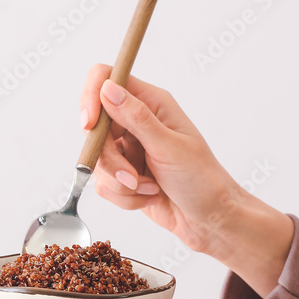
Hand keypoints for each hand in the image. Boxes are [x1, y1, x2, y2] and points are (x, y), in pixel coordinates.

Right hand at [80, 65, 293, 296]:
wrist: (209, 219)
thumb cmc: (202, 180)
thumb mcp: (169, 147)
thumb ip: (136, 117)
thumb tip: (107, 88)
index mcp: (151, 103)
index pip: (107, 79)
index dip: (91, 97)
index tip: (89, 125)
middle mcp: (136, 122)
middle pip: (94, 127)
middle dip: (109, 159)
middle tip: (132, 177)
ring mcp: (127, 149)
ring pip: (96, 160)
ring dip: (120, 182)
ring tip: (149, 189)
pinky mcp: (122, 174)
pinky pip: (102, 183)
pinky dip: (123, 197)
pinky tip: (149, 197)